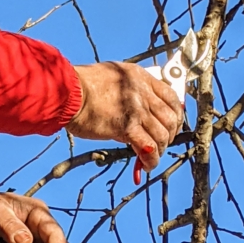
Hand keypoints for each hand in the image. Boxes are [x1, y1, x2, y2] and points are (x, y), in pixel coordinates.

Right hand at [68, 62, 182, 173]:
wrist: (67, 92)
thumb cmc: (81, 85)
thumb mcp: (111, 77)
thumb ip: (128, 90)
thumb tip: (135, 112)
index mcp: (139, 76)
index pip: (171, 95)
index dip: (177, 112)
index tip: (174, 123)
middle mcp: (142, 91)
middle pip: (170, 117)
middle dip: (170, 134)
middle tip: (163, 143)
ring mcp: (136, 109)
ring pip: (162, 135)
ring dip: (161, 149)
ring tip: (152, 157)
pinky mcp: (127, 127)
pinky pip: (149, 148)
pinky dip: (151, 160)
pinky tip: (146, 166)